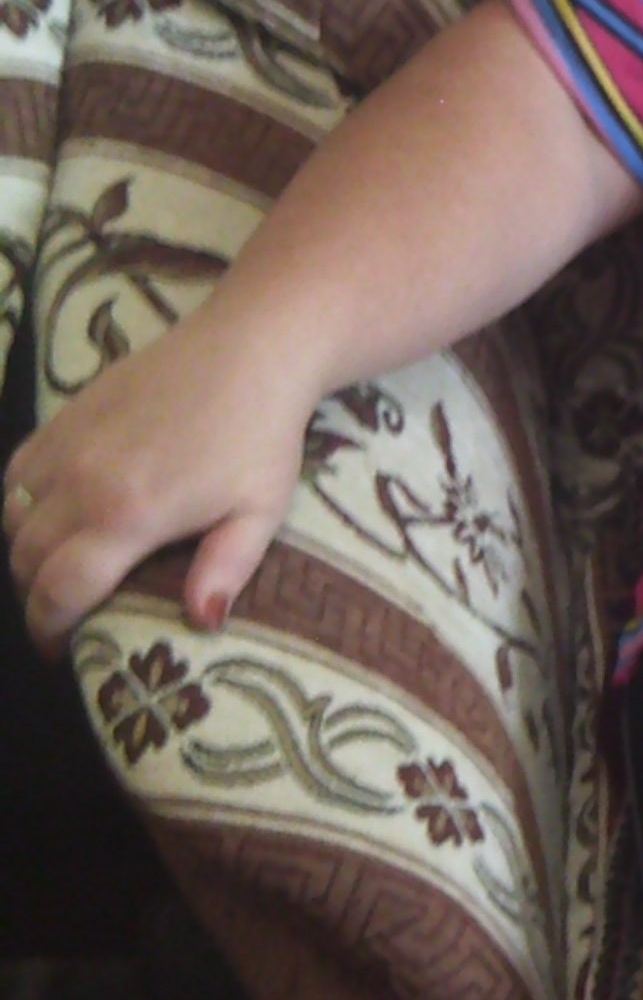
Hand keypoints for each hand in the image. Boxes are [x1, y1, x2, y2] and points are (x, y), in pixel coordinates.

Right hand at [3, 307, 318, 657]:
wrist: (249, 348)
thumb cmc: (261, 436)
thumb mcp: (260, 511)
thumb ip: (225, 569)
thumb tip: (201, 623)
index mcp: (126, 514)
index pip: (57, 592)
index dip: (49, 631)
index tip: (61, 651)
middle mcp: (80, 481)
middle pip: (24, 560)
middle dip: (37, 597)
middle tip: (66, 613)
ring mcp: (65, 444)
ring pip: (11, 517)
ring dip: (26, 552)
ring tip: (60, 569)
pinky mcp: (63, 415)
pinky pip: (17, 473)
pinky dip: (22, 503)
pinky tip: (53, 515)